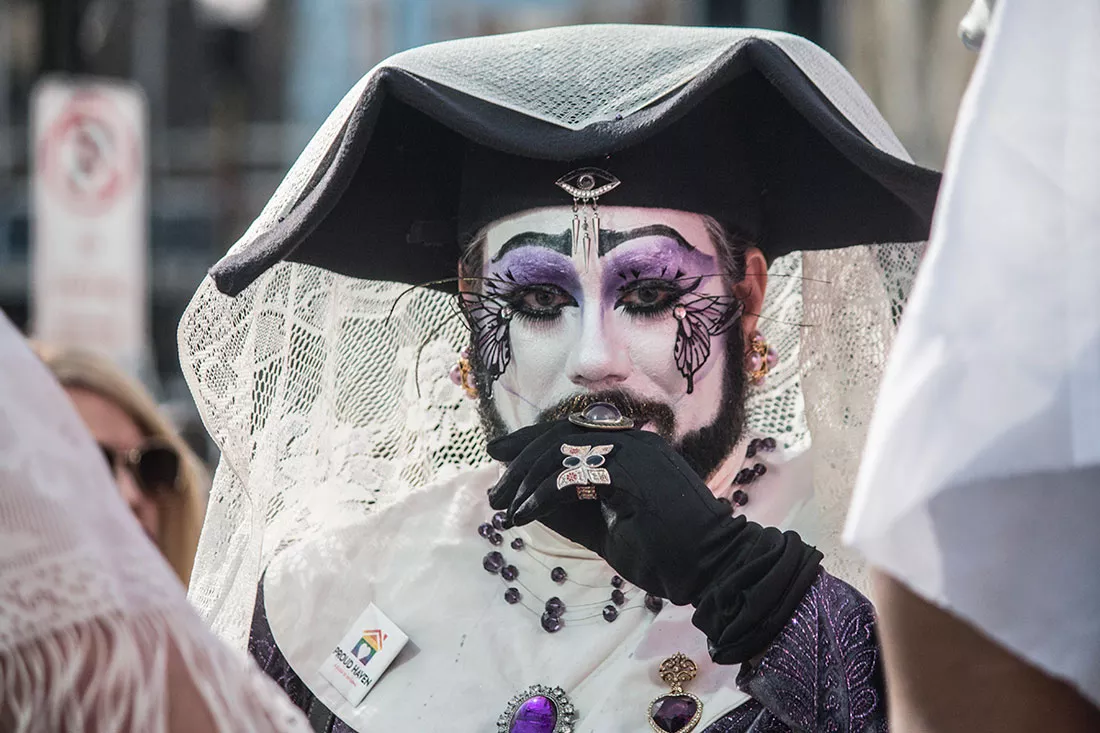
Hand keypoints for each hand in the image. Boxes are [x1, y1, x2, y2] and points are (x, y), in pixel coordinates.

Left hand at [487, 419, 821, 662]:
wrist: (710, 569)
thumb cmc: (662, 551)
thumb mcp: (602, 527)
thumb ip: (568, 508)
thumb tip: (522, 497)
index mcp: (633, 447)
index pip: (571, 431)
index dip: (530, 443)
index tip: (498, 458)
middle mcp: (634, 440)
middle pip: (560, 433)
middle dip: (520, 460)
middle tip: (496, 493)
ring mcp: (635, 451)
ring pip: (561, 448)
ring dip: (525, 479)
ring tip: (505, 509)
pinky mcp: (632, 471)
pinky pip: (571, 473)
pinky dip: (541, 494)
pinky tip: (524, 515)